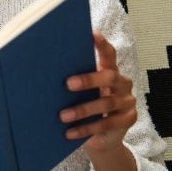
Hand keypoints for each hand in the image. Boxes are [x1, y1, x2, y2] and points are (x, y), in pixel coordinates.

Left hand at [60, 30, 137, 153]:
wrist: (102, 137)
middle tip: (67, 84)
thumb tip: (43, 70)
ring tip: (62, 115)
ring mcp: (127, 101)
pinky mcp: (128, 120)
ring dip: (82, 110)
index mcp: (110, 70)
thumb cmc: (86, 106)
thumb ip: (72, 80)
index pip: (109, 53)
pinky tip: (70, 133)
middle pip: (109, 77)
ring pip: (106, 103)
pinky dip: (86, 129)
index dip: (101, 44)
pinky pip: (106, 124)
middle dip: (88, 79)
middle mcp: (122, 83)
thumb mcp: (81, 92)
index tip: (91, 33)